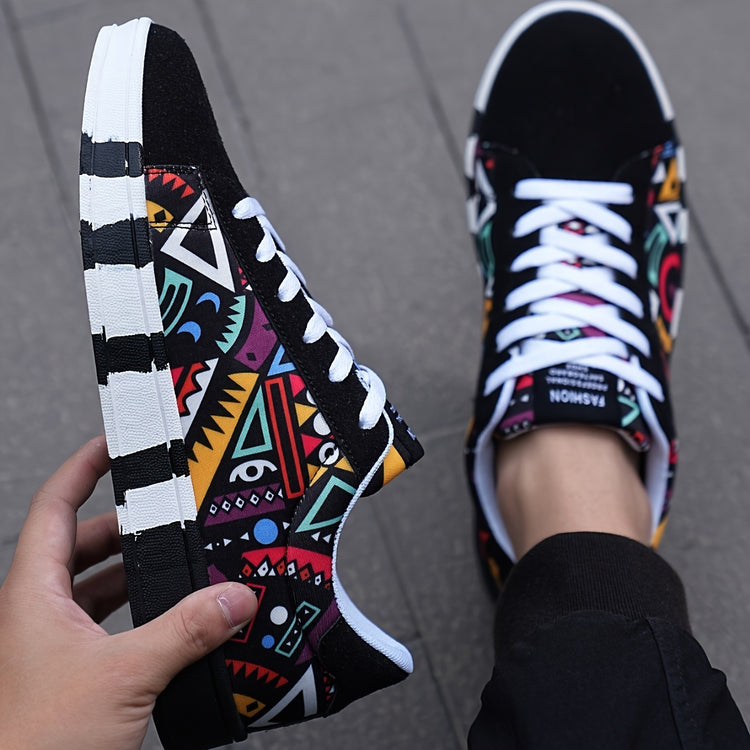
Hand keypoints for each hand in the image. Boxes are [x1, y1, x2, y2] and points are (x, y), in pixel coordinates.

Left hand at [0, 437, 256, 749]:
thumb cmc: (38, 746)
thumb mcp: (124, 675)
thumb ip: (186, 630)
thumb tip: (234, 596)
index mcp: (34, 597)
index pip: (54, 508)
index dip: (82, 468)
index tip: (114, 443)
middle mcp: (39, 615)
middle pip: (80, 544)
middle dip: (125, 523)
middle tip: (166, 506)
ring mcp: (56, 646)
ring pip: (96, 586)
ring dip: (136, 572)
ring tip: (179, 559)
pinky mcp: (77, 674)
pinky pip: (110, 624)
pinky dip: (141, 612)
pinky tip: (173, 618)